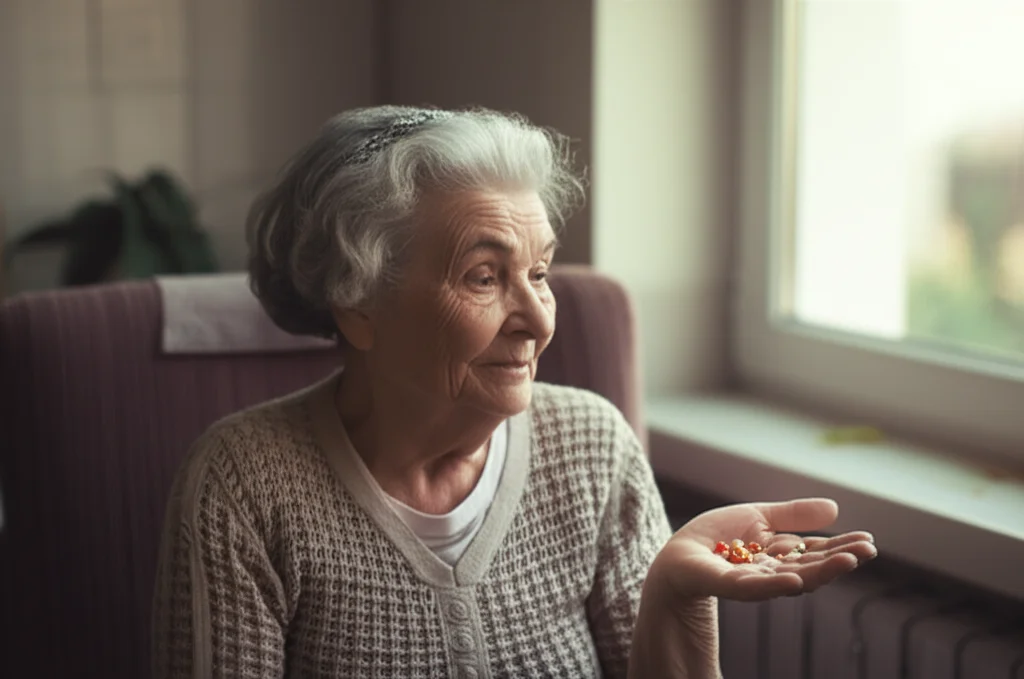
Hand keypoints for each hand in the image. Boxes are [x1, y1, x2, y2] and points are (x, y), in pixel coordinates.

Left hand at [649, 498, 875, 603]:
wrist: (678, 554)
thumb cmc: (717, 537)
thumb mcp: (759, 517)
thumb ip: (794, 515)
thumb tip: (836, 508)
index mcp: (780, 555)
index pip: (815, 551)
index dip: (841, 546)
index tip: (869, 541)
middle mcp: (771, 571)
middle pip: (809, 566)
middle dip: (838, 559)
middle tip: (868, 551)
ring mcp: (751, 580)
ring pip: (789, 578)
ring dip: (818, 572)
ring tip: (845, 562)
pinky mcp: (726, 584)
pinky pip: (752, 587)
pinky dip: (774, 584)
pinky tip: (794, 579)